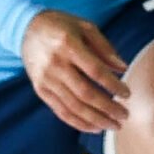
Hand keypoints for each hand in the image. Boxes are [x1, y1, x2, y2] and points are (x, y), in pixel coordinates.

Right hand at [21, 9, 129, 133]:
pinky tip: (94, 127)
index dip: (113, 85)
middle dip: (107, 108)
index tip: (127, 94)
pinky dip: (78, 122)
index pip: (95, 71)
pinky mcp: (40, 90)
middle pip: (85, 93)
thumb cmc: (62, 26)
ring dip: (95, 119)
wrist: (26, 29)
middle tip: (125, 116)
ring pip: (73, 106)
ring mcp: (46, 79)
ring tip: (113, 126)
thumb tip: (123, 68)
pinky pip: (60, 111)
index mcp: (68, 45)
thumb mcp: (85, 26)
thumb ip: (105, 47)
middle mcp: (55, 64)